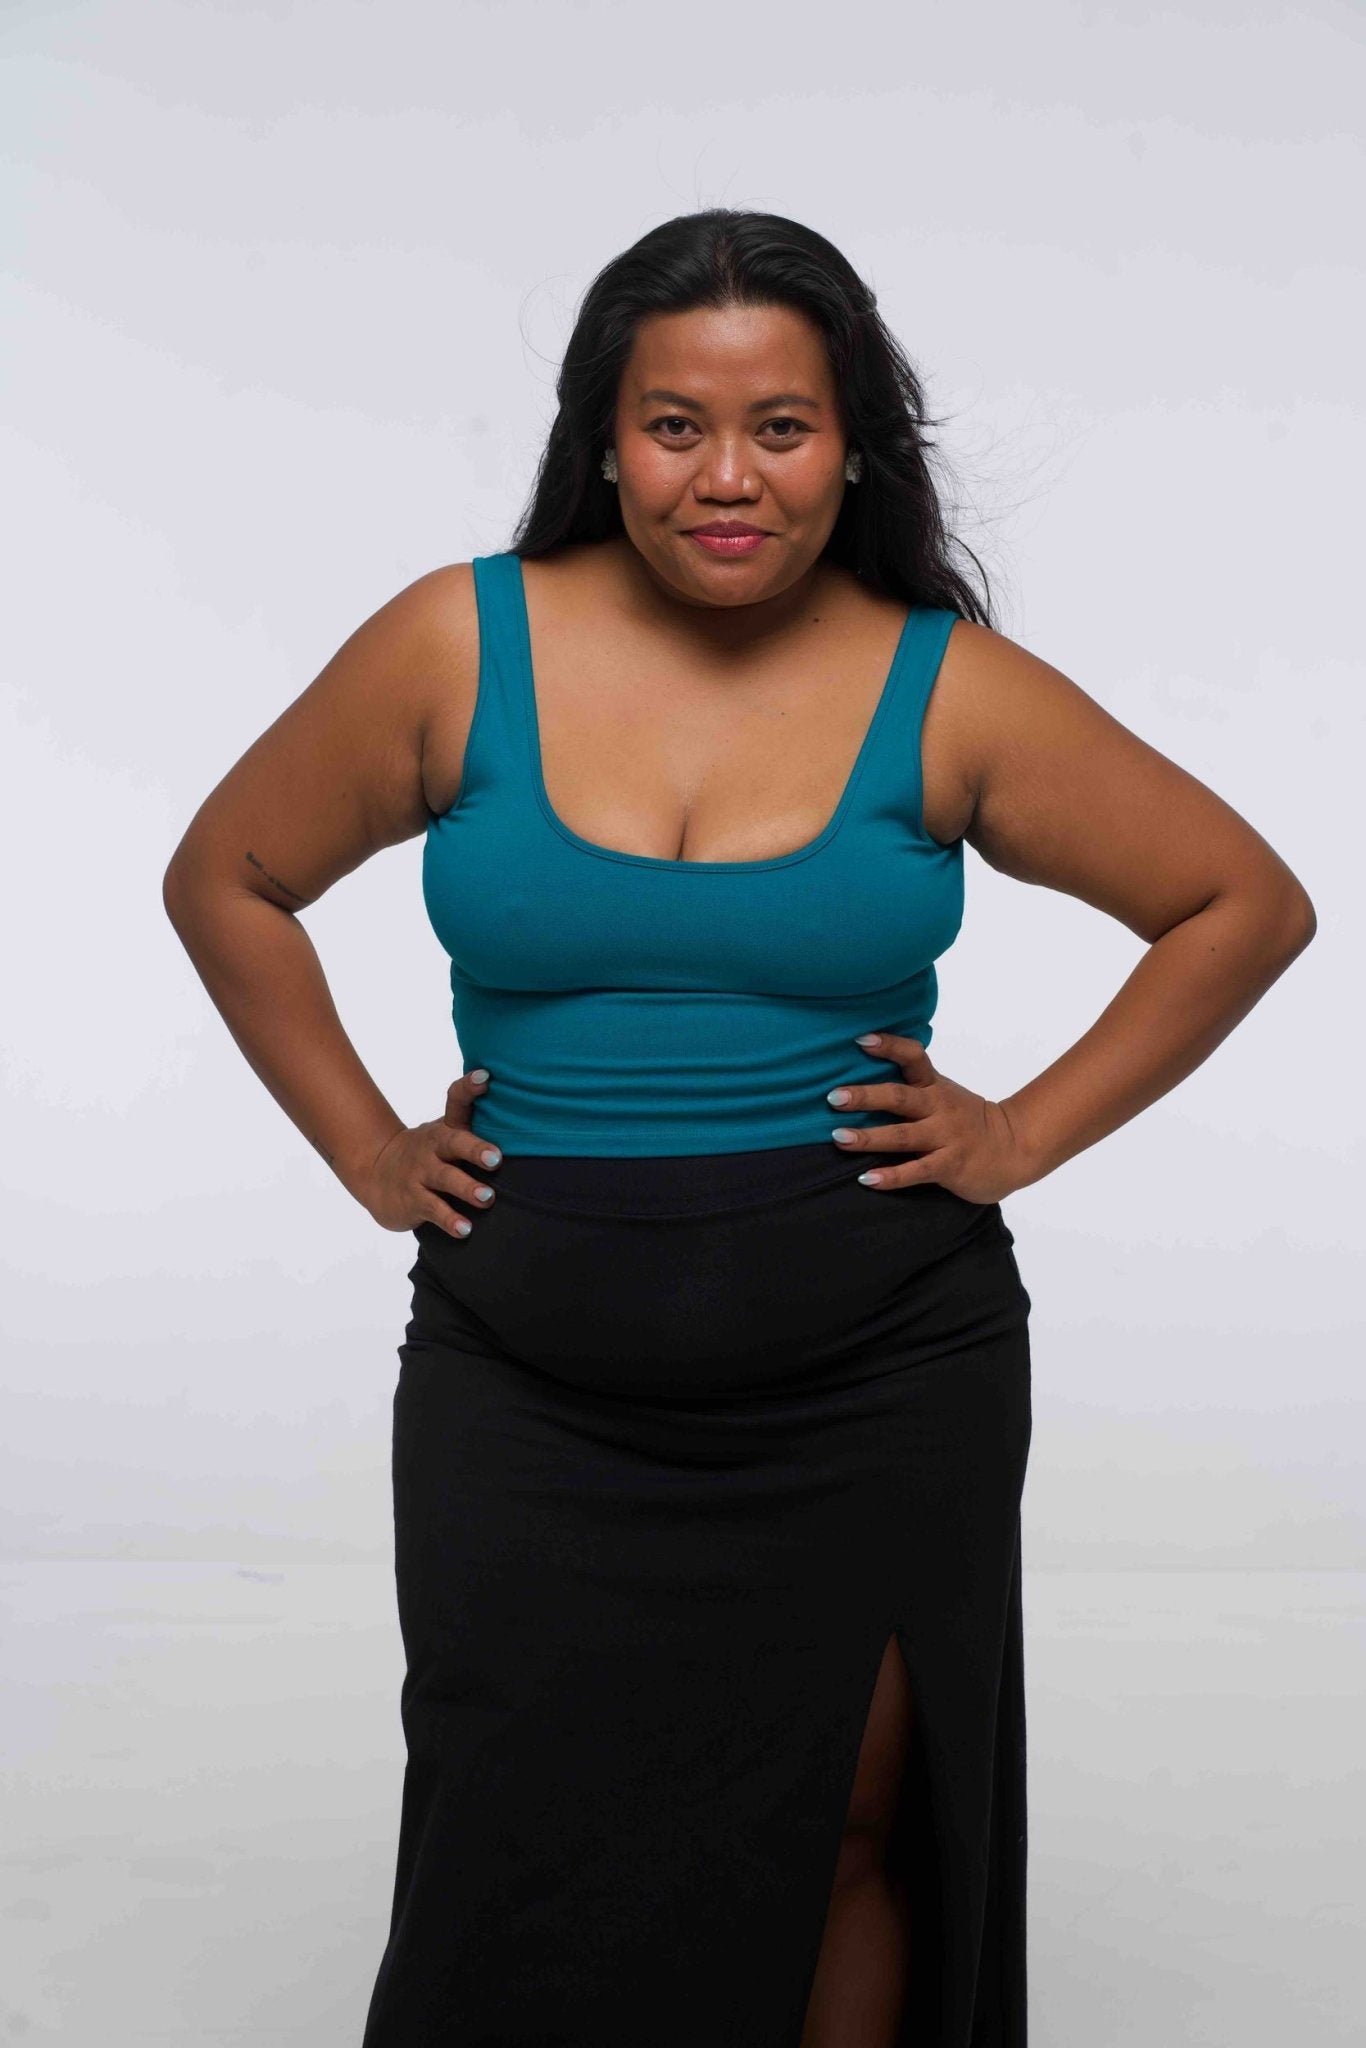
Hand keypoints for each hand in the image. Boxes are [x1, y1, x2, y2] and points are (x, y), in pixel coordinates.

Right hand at [357, 1068, 501, 1237]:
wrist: (376, 1173)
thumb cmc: (428, 1152)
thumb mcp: (446, 1132)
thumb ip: (473, 1119)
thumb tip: (510, 1098)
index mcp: (445, 1128)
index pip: (456, 1101)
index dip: (469, 1088)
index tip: (486, 1078)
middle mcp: (433, 1147)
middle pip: (453, 1143)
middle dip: (475, 1149)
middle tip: (497, 1159)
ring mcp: (420, 1173)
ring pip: (444, 1179)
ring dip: (466, 1188)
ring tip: (487, 1198)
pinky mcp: (413, 1200)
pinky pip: (434, 1210)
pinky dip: (450, 1220)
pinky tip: (465, 1230)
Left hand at [827, 1032, 1030, 1202]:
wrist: (1016, 1148)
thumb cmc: (969, 1121)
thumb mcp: (944, 1094)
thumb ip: (913, 1086)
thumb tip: (866, 1075)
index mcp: (935, 1086)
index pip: (913, 1057)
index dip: (889, 1046)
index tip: (860, 1040)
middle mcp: (939, 1108)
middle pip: (899, 1098)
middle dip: (865, 1097)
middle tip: (834, 1097)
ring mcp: (945, 1137)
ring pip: (902, 1136)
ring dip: (869, 1137)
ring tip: (839, 1137)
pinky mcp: (950, 1166)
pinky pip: (916, 1172)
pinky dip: (891, 1176)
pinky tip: (867, 1179)